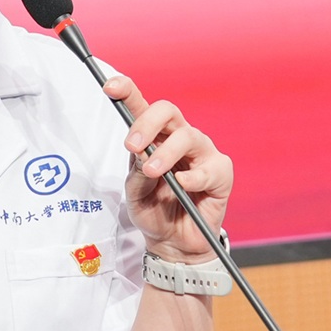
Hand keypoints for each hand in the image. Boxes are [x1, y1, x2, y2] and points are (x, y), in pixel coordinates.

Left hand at [99, 66, 232, 266]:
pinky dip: (192, 178)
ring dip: (166, 154)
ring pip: (188, 136)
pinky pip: (208, 169)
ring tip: (153, 172)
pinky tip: (182, 186)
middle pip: (168, 110)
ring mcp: (202, 153)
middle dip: (147, 124)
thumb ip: (137, 173)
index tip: (110, 87)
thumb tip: (143, 153)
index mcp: (154, 137)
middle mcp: (179, 138)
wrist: (174, 243)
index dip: (127, 91)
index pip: (142, 106)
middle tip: (132, 146)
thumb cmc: (154, 211)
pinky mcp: (221, 172)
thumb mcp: (135, 194)